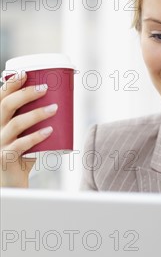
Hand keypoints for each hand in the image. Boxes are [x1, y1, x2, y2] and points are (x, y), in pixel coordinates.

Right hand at [0, 71, 56, 187]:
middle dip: (26, 94)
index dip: (10, 84)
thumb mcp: (24, 136)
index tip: (24, 74)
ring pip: (15, 124)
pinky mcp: (5, 158)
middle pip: (6, 106)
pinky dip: (36, 137)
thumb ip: (34, 124)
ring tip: (54, 108)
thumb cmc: (21, 156)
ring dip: (36, 114)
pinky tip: (49, 131)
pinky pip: (20, 145)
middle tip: (45, 88)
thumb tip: (58, 105)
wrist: (11, 183)